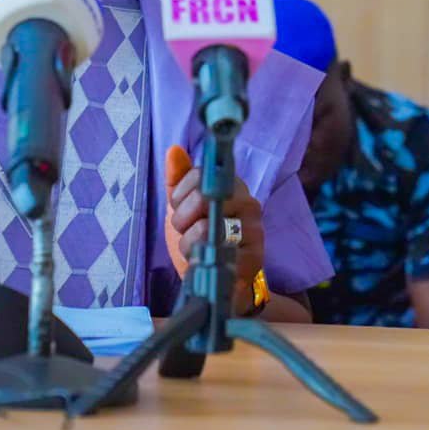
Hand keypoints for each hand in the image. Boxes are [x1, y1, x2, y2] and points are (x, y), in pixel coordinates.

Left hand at [164, 145, 264, 313]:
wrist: (219, 279)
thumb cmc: (201, 238)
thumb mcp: (184, 207)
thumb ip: (178, 179)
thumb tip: (174, 150)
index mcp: (232, 185)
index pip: (198, 175)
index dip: (180, 195)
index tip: (180, 208)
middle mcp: (249, 202)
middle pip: (202, 198)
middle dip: (183, 220)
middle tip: (186, 232)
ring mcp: (254, 230)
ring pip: (206, 227)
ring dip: (190, 243)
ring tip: (195, 249)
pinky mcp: (254, 258)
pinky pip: (217, 254)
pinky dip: (201, 260)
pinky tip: (204, 262)